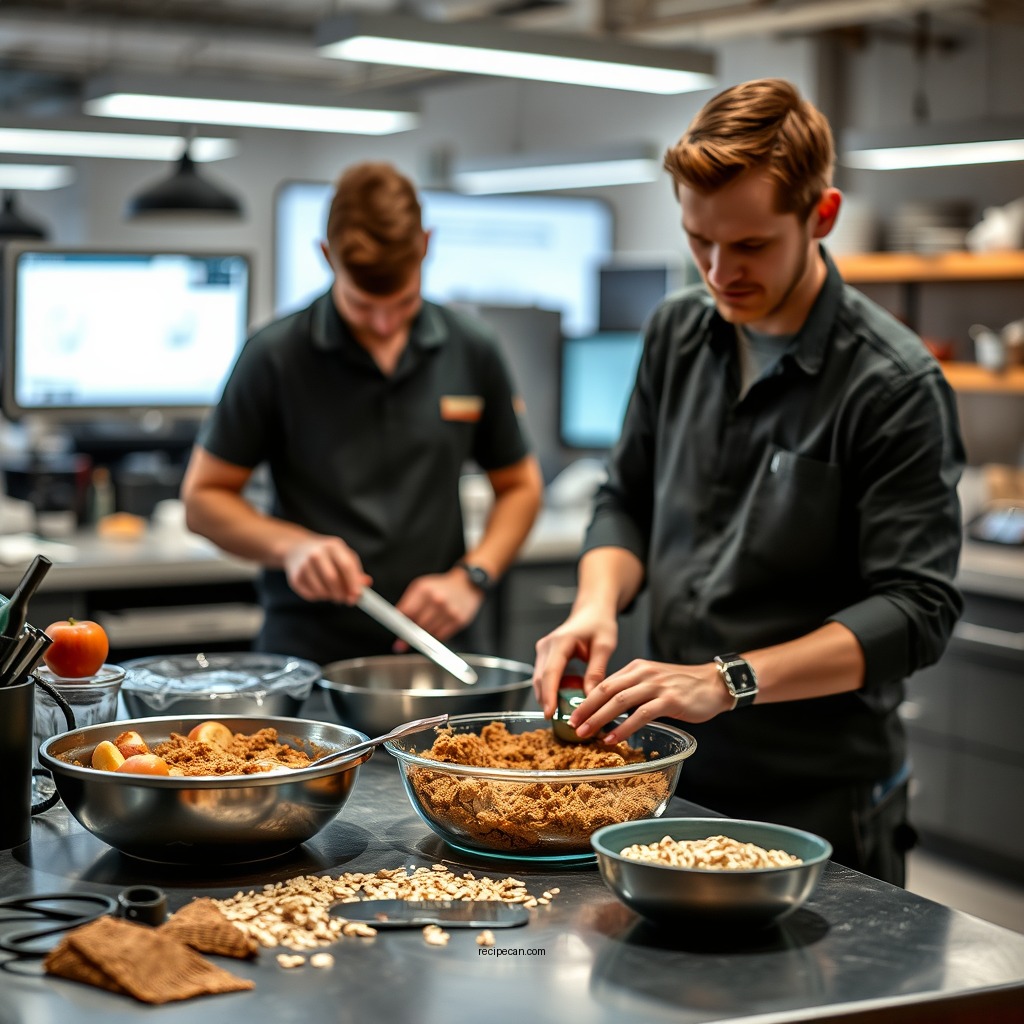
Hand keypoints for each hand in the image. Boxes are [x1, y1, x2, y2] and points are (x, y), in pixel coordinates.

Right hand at [282, 535, 369, 603]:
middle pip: (332, 579)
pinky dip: (319, 597)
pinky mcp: (295, 577)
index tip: (357, 596)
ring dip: (330, 597)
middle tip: (346, 600)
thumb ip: (356, 571)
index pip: (346, 565)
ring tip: (333, 593)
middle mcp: (317, 553)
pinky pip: (311, 595)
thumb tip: (366, 584)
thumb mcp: (343, 556)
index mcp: (333, 546)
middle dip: (341, 594)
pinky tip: (320, 589)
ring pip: (321, 590)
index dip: (353, 582)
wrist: (298, 548)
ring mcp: (304, 565)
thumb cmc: (328, 555)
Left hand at [393, 569, 483, 644]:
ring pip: (428, 633)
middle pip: (417, 625)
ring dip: (422, 636)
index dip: (400, 624)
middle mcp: (437, 600)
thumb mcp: (421, 587)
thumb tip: (397, 622)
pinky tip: (434, 630)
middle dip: (409, 633)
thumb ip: (408, 602)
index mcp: (424, 590)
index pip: (407, 612)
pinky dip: (435, 636)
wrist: (466, 585)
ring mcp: (449, 611)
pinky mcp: (458, 620)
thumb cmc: (440, 587)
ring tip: (421, 632)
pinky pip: (440, 636)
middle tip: (404, 639)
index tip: (398, 631)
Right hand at [531, 605, 618, 717]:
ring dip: (551, 696)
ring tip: (568, 707)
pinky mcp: (544, 656)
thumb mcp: (604, 646)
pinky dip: (554, 688)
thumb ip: (596, 672)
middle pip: (540, 679)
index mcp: (561, 641)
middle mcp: (547, 646)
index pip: (550, 673)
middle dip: (547, 701)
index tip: (550, 714)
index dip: (549, 695)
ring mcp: (543, 650)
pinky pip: (545, 677)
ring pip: (540, 680)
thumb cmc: (599, 624)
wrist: (591, 611)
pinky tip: (570, 692)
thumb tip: (590, 698)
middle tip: (560, 720)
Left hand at [567, 659, 733, 743]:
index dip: (586, 700)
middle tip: (572, 726)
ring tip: (586, 733)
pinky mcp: (670, 700)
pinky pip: (641, 715)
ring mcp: (656, 686)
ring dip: (600, 719)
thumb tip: (608, 707)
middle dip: (586, 709)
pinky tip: (613, 738)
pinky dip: (624, 727)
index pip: (604, 683)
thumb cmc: (683, 686)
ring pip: (620, 701)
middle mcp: (643, 673)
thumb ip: (632, 688)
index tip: (572, 715)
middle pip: (606, 691)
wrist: (714, 684)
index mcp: (636, 668)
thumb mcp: (653, 680)